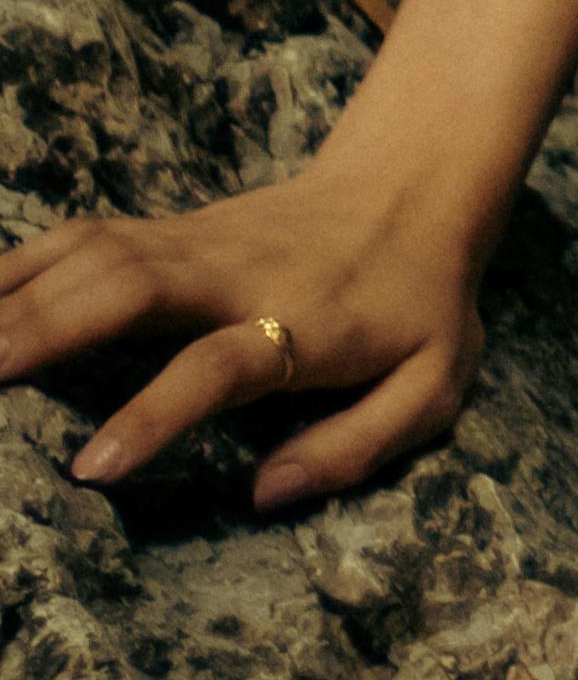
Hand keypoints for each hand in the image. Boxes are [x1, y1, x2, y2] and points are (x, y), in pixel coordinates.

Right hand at [0, 162, 491, 515]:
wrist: (417, 184)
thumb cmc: (421, 301)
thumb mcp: (433, 382)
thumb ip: (356, 445)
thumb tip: (264, 495)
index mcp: (301, 322)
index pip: (217, 365)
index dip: (154, 413)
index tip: (90, 468)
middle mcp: (236, 273)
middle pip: (130, 287)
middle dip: (46, 332)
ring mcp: (197, 241)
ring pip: (93, 254)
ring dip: (16, 293)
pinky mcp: (170, 229)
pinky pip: (82, 239)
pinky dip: (20, 262)